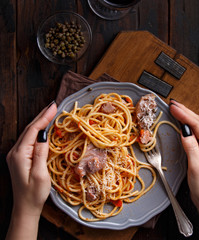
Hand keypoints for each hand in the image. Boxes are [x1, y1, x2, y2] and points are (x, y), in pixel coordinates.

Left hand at [7, 102, 56, 216]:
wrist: (25, 207)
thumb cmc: (34, 193)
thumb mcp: (40, 174)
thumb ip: (40, 153)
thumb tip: (44, 135)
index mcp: (20, 154)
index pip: (33, 130)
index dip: (44, 118)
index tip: (54, 107)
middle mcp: (15, 152)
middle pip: (29, 129)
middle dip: (41, 116)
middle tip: (53, 105)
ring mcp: (16, 154)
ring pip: (28, 133)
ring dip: (39, 122)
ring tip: (50, 112)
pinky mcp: (20, 157)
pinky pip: (29, 139)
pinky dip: (37, 130)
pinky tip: (43, 127)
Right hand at [169, 100, 198, 208]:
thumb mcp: (196, 168)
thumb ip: (191, 148)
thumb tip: (184, 131)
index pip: (197, 126)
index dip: (185, 115)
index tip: (174, 107)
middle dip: (185, 111)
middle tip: (173, 103)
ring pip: (197, 126)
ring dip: (186, 115)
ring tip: (176, 108)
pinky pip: (195, 132)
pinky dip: (187, 124)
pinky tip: (182, 121)